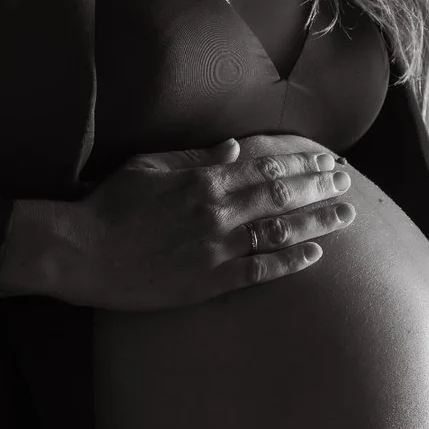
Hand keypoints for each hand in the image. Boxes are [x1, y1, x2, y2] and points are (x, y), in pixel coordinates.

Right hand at [61, 134, 356, 310]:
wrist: (82, 253)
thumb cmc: (109, 206)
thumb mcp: (149, 167)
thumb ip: (196, 157)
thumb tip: (235, 147)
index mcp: (202, 180)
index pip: (265, 167)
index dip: (301, 163)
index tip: (326, 160)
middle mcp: (216, 212)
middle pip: (281, 196)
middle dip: (319, 187)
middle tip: (346, 182)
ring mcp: (214, 249)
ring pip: (279, 232)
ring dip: (317, 222)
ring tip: (345, 215)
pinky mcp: (208, 282)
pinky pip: (260, 272)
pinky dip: (290, 262)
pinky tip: (315, 255)